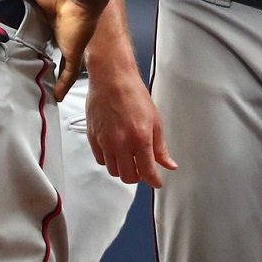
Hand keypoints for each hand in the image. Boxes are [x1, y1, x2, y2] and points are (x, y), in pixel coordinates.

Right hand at [0, 0, 106, 100]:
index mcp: (52, 19)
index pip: (42, 34)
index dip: (34, 41)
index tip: (20, 48)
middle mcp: (61, 33)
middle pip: (51, 51)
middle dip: (42, 61)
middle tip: (25, 72)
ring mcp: (69, 45)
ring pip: (62, 66)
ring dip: (54, 77)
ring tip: (40, 88)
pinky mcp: (74, 52)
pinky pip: (70, 73)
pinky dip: (63, 84)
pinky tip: (57, 97)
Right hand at [86, 65, 176, 187]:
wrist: (112, 79)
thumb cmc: (134, 94)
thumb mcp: (155, 120)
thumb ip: (160, 147)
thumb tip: (168, 164)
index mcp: (140, 138)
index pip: (147, 172)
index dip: (154, 181)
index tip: (156, 182)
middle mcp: (121, 143)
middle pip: (128, 177)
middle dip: (138, 176)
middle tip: (143, 168)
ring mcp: (105, 141)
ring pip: (114, 171)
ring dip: (123, 169)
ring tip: (130, 158)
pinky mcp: (93, 138)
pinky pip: (101, 160)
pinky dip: (109, 160)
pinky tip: (116, 150)